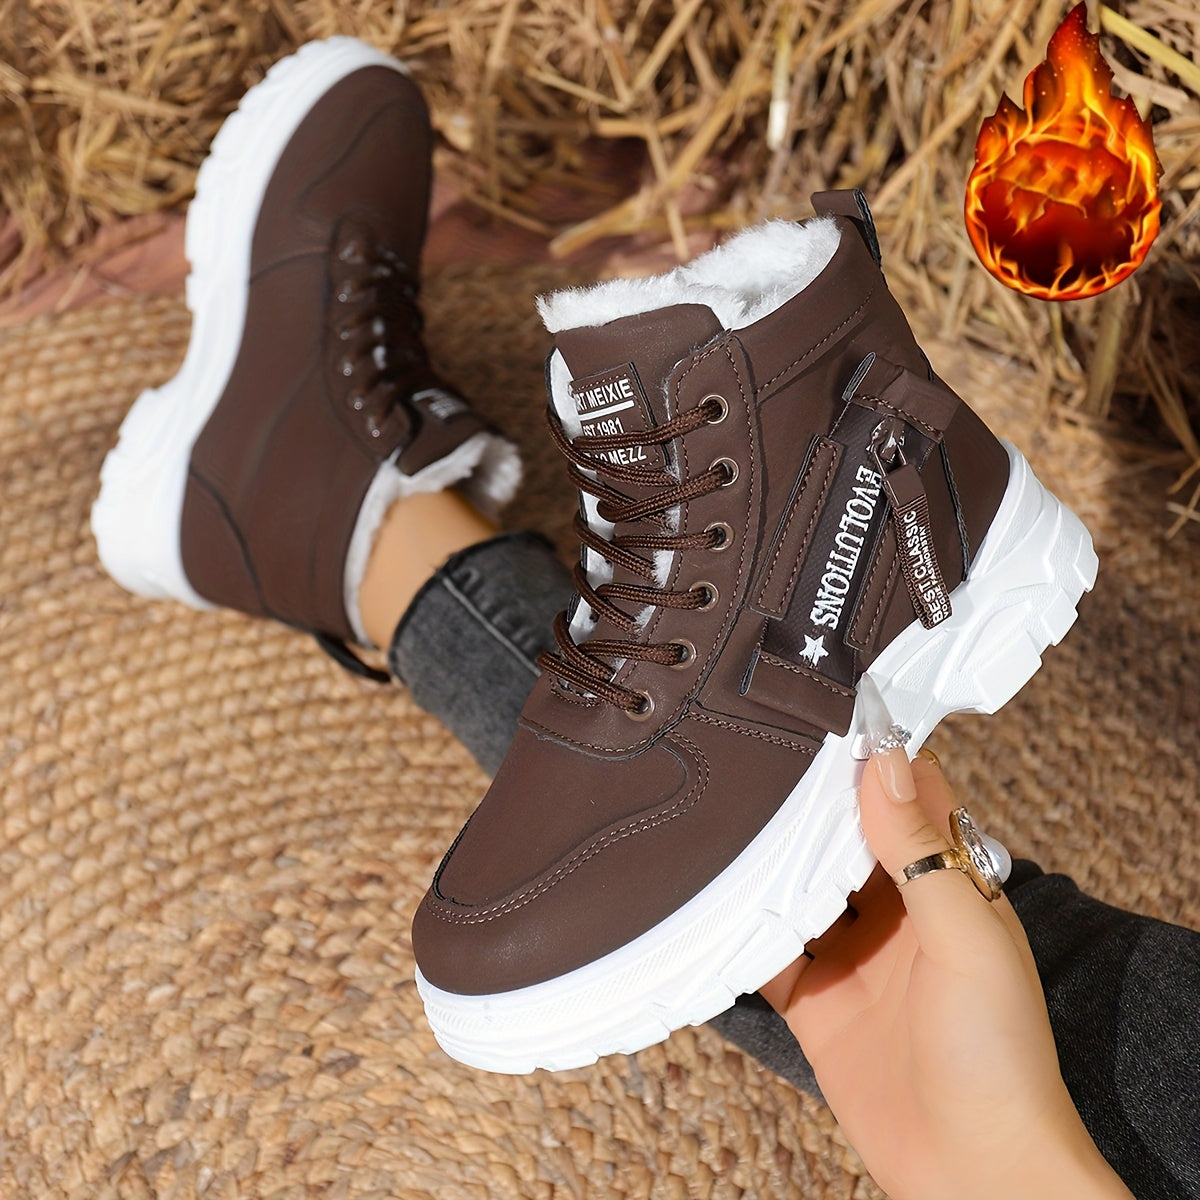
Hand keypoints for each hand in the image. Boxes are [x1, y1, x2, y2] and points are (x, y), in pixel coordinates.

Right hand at [761, 748, 1133, 1199]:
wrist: (975, 1175)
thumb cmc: (1000, 1059)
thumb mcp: (966, 939)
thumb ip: (921, 852)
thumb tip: (886, 764)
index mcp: (948, 890)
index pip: (909, 802)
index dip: (874, 761)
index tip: (826, 721)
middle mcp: (899, 917)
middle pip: (843, 841)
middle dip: (806, 807)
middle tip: (753, 761)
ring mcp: (854, 961)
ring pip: (800, 890)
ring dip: (767, 863)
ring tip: (722, 817)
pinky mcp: (817, 1005)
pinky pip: (768, 954)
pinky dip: (740, 932)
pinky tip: (710, 905)